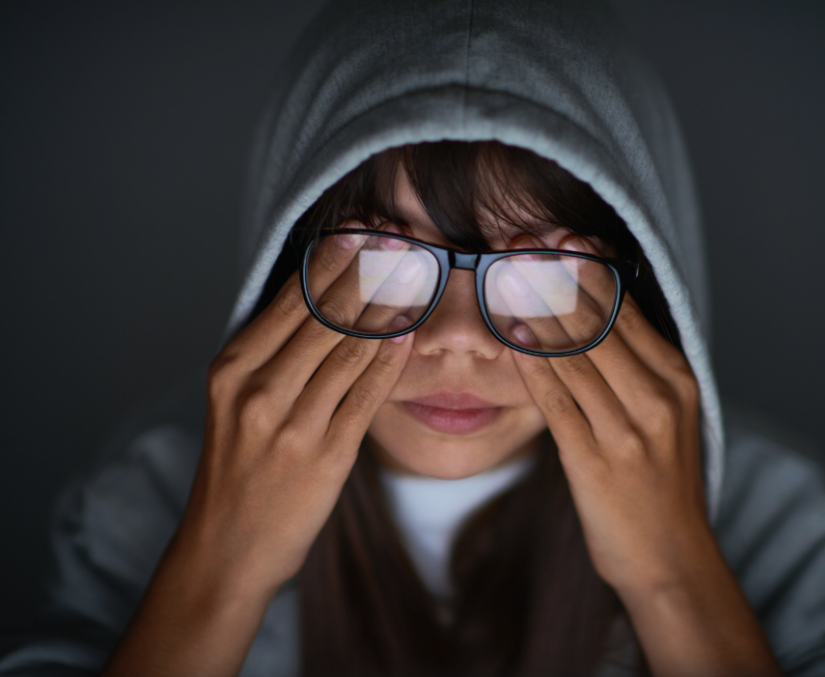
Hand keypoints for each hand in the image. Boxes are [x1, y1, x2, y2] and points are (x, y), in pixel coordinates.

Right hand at [104, 227, 416, 676]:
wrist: (226, 548)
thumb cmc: (236, 468)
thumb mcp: (234, 402)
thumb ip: (270, 353)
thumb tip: (319, 295)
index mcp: (232, 369)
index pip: (289, 300)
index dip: (330, 261)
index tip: (361, 230)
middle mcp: (258, 391)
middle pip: (323, 316)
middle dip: (367, 272)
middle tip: (399, 237)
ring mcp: (292, 425)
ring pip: (349, 350)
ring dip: (387, 307)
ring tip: (415, 272)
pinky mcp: (326, 456)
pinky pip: (366, 395)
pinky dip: (390, 359)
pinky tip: (409, 329)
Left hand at [509, 235, 780, 675]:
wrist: (672, 559)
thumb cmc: (662, 484)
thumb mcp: (667, 416)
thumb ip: (638, 367)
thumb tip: (598, 314)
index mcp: (677, 379)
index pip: (627, 308)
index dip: (587, 266)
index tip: (556, 234)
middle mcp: (657, 396)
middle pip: (598, 320)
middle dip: (554, 275)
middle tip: (518, 239)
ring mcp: (628, 428)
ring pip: (574, 352)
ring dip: (533, 308)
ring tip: (503, 272)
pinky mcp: (595, 459)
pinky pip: (556, 398)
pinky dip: (529, 360)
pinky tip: (507, 333)